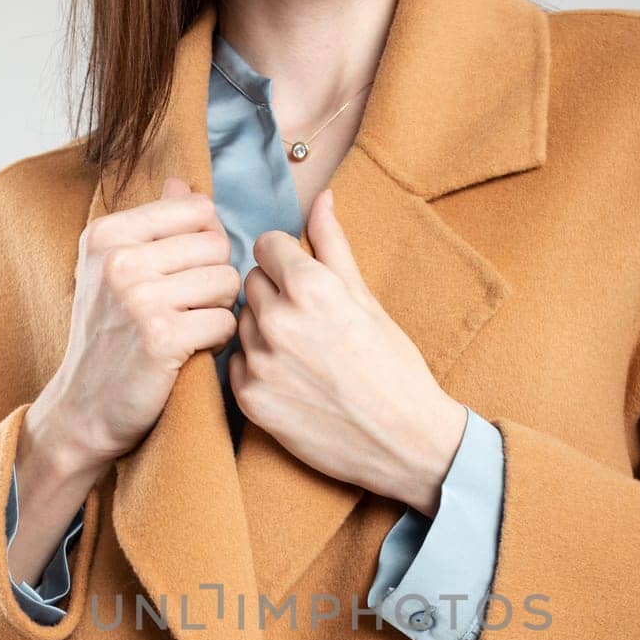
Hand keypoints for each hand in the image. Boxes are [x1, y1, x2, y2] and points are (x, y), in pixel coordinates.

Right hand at [30, 175, 240, 478]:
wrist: (83, 409)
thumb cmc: (107, 339)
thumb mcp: (113, 272)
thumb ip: (151, 226)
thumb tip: (183, 184)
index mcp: (107, 234)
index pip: (197, 210)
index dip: (206, 243)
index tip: (186, 274)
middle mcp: (119, 260)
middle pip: (217, 245)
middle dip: (216, 277)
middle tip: (191, 307)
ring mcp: (139, 298)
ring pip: (227, 281)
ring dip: (220, 308)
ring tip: (191, 326)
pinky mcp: (161, 338)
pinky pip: (225, 322)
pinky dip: (220, 339)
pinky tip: (194, 349)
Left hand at [228, 188, 466, 516]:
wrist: (405, 442)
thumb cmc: (394, 368)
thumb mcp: (368, 300)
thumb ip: (334, 245)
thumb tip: (321, 196)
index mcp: (311, 286)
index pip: (267, 245)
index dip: (286, 259)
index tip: (304, 279)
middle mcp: (279, 320)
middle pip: (251, 282)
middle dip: (275, 293)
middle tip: (309, 322)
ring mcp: (261, 362)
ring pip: (240, 323)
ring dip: (263, 331)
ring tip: (303, 354)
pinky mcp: (251, 399)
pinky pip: (235, 364)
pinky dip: (256, 367)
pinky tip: (291, 379)